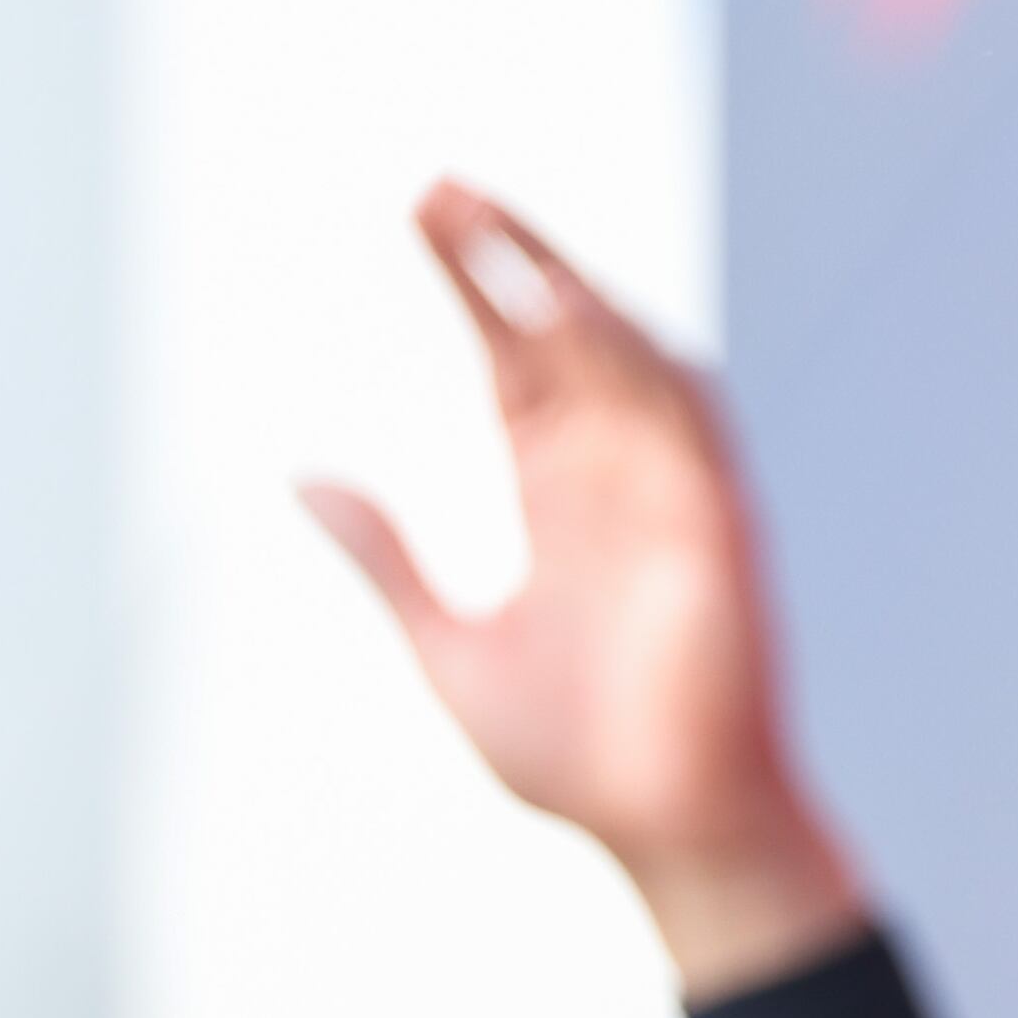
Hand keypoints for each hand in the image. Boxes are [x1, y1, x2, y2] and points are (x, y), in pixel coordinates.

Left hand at [304, 179, 869, 998]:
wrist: (666, 829)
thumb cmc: (574, 756)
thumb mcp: (445, 646)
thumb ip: (386, 559)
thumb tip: (303, 477)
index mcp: (558, 492)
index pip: (513, 356)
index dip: (473, 283)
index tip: (421, 212)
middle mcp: (615, 471)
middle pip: (561, 331)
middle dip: (509, 256)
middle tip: (438, 188)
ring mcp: (668, 489)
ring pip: (623, 354)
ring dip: (567, 288)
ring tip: (496, 230)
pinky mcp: (714, 520)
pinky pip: (686, 418)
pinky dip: (641, 362)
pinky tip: (586, 315)